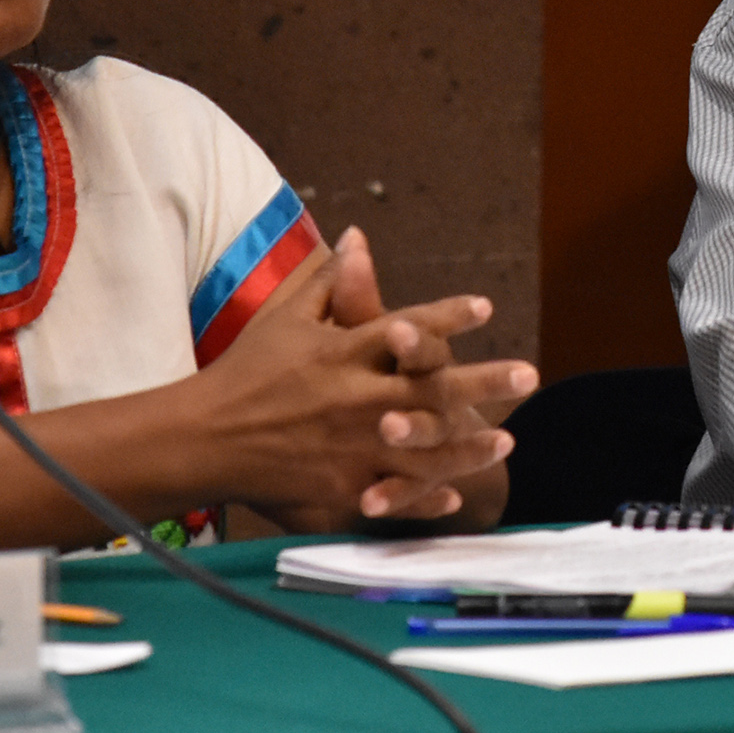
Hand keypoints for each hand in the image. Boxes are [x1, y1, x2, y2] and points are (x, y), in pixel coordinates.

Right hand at [191, 245, 533, 519]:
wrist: (205, 438)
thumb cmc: (247, 370)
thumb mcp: (286, 316)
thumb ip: (330, 280)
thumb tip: (357, 235)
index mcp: (343, 352)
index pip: (407, 328)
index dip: (449, 317)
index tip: (485, 308)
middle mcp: (354, 398)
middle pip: (432, 389)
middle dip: (484, 382)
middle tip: (528, 375)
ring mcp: (351, 447)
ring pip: (425, 448)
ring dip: (469, 444)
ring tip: (506, 440)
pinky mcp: (341, 488)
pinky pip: (395, 494)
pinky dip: (425, 496)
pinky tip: (456, 493)